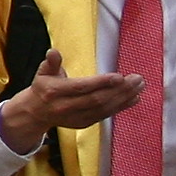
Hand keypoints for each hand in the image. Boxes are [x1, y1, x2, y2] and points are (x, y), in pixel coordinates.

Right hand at [0, 47, 142, 149]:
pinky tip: (133, 98)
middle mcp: (66, 107)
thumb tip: (53, 52)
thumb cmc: (44, 88)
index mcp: (55, 92)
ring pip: (104, 108)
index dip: (101, 83)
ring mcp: (76, 117)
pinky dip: (121, 107)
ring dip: (124, 98)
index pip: (82, 88)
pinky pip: (105, 115)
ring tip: (139, 86)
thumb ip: (51, 62)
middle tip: (137, 79)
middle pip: (97, 99)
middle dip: (119, 90)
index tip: (119, 76)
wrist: (36, 113)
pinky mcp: (84, 123)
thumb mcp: (43, 72)